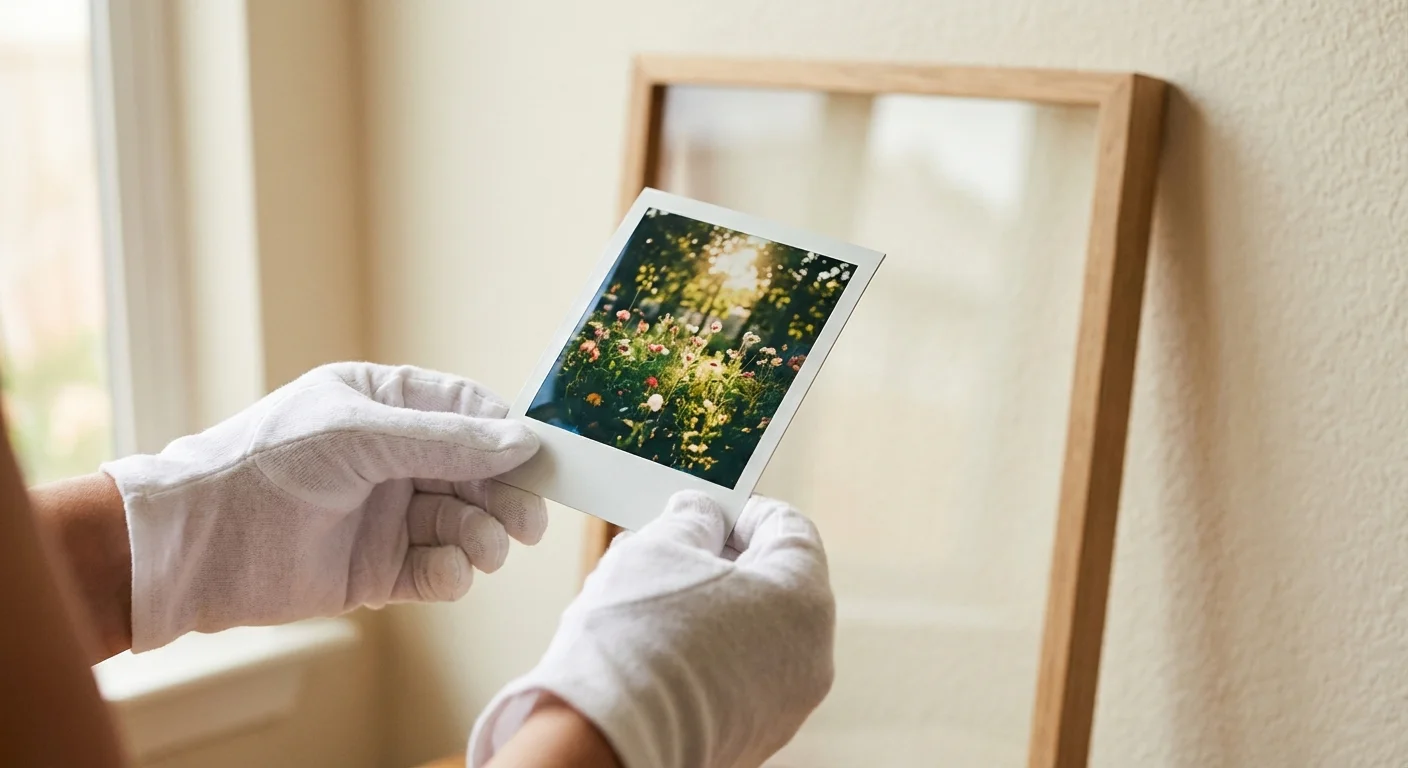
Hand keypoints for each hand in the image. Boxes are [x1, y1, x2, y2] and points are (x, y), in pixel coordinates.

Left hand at [102, 362, 545, 651]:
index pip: (464, 412)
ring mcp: (386, 514)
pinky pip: (435, 570)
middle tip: (529, 521)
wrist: (197, 545)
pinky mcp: (377, 570)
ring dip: (482, 537)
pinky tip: (450, 574)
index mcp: (384, 405)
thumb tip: (524, 442)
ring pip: (462, 523)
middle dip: (505, 495)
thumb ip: (446, 441)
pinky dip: (452, 574)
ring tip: (484, 550)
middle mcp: (391, 458)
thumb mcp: (362, 436)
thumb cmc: (269, 465)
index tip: (540, 460)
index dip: (504, 435)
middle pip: (475, 472)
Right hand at [469, 492, 835, 767]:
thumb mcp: (659, 547)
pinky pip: (741, 676)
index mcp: (803, 598)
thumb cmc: (636, 636)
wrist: (607, 740)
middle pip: (776, 584)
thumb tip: (701, 513)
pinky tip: (657, 647)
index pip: (791, 530)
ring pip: (757, 633)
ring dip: (712, 607)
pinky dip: (710, 654)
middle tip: (673, 549)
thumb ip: (691, 518)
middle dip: (723, 560)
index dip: (747, 511)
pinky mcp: (755, 736)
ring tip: (652, 598)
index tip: (709, 508)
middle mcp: (811, 655)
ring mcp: (787, 704)